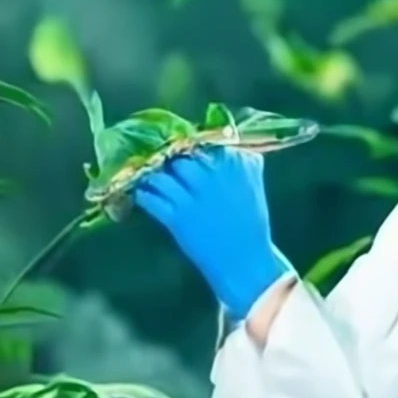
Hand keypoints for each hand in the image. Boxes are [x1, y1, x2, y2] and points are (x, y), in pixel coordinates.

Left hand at [133, 147, 292, 320]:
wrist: (244, 260)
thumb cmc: (251, 221)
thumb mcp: (254, 184)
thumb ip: (245, 160)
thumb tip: (231, 137)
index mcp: (234, 166)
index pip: (204, 139)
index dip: (189, 137)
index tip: (180, 138)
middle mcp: (212, 178)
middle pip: (178, 154)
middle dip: (167, 153)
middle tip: (158, 153)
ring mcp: (193, 198)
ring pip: (161, 174)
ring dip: (150, 172)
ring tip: (145, 170)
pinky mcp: (177, 219)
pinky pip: (151, 200)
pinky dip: (143, 194)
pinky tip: (142, 192)